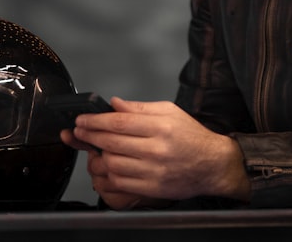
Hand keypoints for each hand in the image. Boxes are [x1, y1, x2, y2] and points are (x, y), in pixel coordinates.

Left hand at [66, 96, 250, 207]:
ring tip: (95, 147)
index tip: (82, 120)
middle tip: (79, 131)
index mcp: (161, 126)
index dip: (95, 121)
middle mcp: (157, 149)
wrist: (212, 165)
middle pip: (112, 142)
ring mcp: (154, 171)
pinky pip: (120, 182)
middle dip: (89, 136)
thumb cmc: (191, 137)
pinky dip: (109, 173)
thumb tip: (114, 103)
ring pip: (113, 163)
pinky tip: (108, 164)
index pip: (119, 122)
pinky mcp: (152, 188)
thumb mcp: (169, 112)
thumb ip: (139, 108)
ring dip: (98, 155)